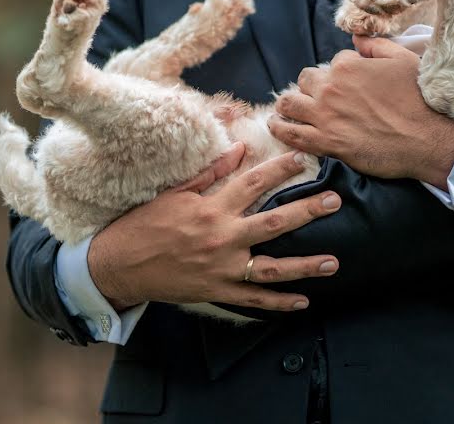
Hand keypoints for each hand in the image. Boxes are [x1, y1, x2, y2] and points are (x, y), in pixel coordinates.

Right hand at [87, 144, 341, 311]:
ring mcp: (222, 268)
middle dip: (308, 211)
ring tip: (333, 263)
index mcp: (212, 208)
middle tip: (335, 202)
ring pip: (272, 268)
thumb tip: (239, 149)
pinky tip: (303, 302)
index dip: (280, 169)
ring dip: (305, 265)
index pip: (254, 183)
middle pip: (275, 222)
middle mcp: (222, 237)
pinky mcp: (217, 291)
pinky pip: (254, 300)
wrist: (118, 265)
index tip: (303, 158)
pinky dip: (279, 303)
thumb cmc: (145, 223)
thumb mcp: (175, 192)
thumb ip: (210, 172)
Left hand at [269, 36, 453, 188]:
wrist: (426, 139)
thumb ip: (376, 45)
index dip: (342, 71)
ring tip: (290, 107)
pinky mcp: (326, 143)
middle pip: (306, 80)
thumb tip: (356, 38)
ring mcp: (325, 117)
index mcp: (347, 65)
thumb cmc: (419, 99)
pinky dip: (280, 128)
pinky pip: (291, 134)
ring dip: (289, 104)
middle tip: (323, 97)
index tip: (351, 84)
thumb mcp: (402, 60)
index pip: (333, 62)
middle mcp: (330, 89)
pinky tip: (276, 125)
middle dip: (312, 85)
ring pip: (290, 104)